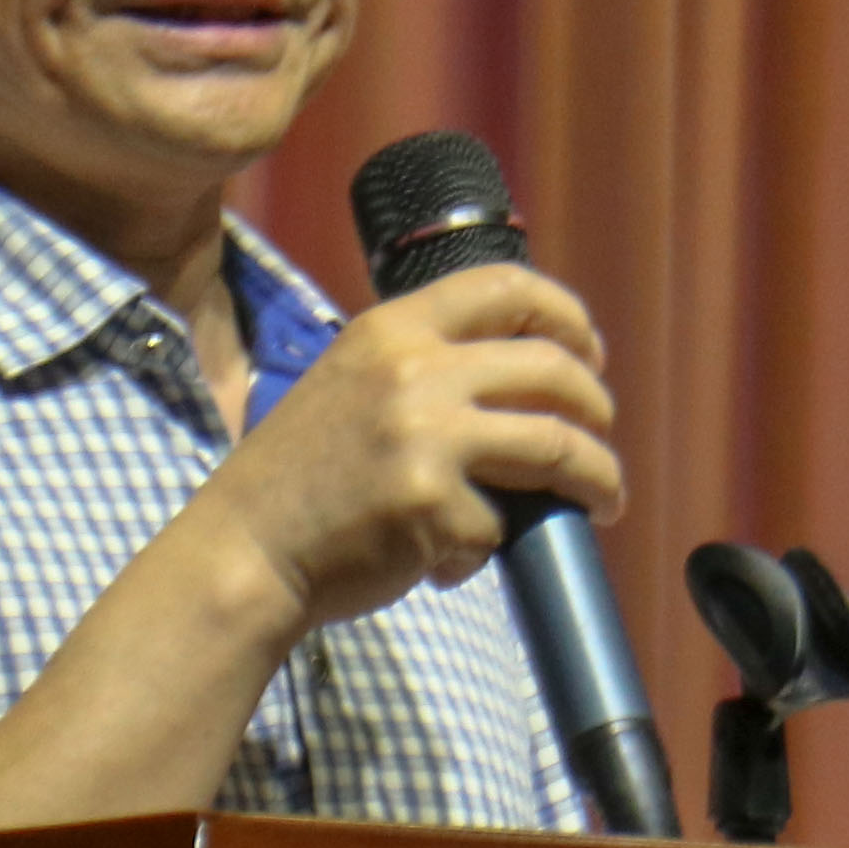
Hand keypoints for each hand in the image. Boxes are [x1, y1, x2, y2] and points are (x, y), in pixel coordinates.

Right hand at [189, 263, 628, 634]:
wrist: (245, 551)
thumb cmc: (300, 478)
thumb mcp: (352, 383)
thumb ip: (423, 367)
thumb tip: (524, 380)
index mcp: (393, 329)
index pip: (507, 287)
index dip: (566, 316)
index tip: (587, 353)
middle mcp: (414, 371)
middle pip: (553, 371)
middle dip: (596, 408)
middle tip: (599, 439)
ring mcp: (428, 439)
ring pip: (557, 447)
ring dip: (598, 478)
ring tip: (603, 501)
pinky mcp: (436, 507)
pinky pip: (501, 526)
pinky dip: (486, 549)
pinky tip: (450, 560)